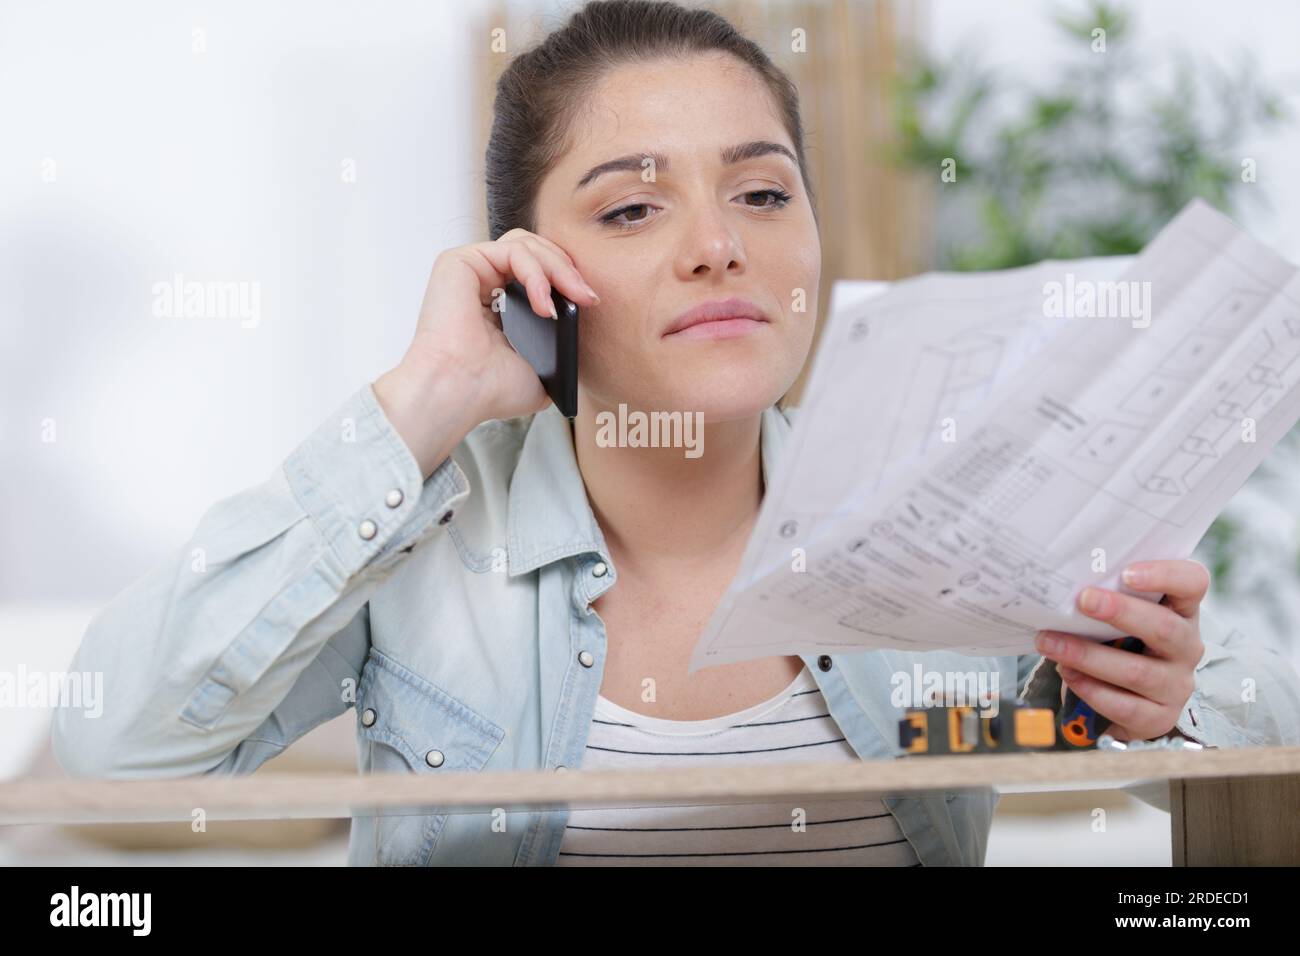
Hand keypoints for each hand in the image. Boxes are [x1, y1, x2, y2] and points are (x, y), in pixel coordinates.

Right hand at [374, 229, 599, 478]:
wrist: (460, 393)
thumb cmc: (489, 390)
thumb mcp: (541, 371)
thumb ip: (559, 348)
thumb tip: (580, 342)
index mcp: (500, 304)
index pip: (540, 270)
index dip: (568, 279)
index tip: (591, 301)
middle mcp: (484, 283)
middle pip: (536, 249)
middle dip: (568, 269)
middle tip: (588, 297)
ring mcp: (472, 270)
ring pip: (528, 244)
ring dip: (557, 267)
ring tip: (572, 297)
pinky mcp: (460, 261)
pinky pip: (513, 249)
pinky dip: (536, 272)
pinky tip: (543, 303)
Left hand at [1033, 559, 1208, 741]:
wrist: (1124, 701)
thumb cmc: (1117, 644)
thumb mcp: (1118, 618)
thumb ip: (1106, 597)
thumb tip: (1061, 582)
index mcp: (1181, 611)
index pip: (1192, 583)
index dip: (1166, 575)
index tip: (1127, 573)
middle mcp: (1186, 647)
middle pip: (1165, 628)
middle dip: (1120, 612)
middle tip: (1082, 599)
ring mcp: (1176, 686)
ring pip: (1136, 671)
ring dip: (1087, 655)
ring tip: (1050, 642)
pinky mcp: (1159, 719)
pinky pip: (1124, 706)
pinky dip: (1089, 688)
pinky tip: (1066, 673)